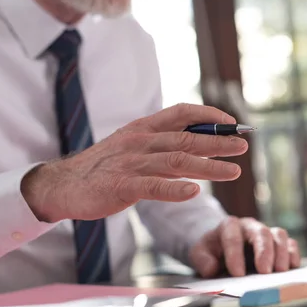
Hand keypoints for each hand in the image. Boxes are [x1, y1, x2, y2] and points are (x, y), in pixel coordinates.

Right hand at [22, 104, 248, 221]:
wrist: (63, 184)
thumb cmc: (103, 166)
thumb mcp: (132, 146)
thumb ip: (161, 143)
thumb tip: (198, 143)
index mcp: (143, 128)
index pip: (182, 113)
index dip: (209, 116)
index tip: (232, 123)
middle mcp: (140, 141)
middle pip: (186, 138)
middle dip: (218, 141)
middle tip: (243, 146)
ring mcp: (130, 163)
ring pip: (176, 161)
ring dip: (208, 166)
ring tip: (233, 171)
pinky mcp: (120, 186)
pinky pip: (152, 187)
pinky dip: (174, 190)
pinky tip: (194, 193)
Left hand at [189, 217, 301, 277]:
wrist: (221, 248)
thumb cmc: (212, 251)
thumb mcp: (199, 254)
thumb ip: (202, 260)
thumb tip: (212, 268)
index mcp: (229, 226)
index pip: (233, 237)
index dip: (235, 255)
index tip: (237, 273)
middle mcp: (250, 227)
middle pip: (261, 233)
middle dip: (264, 252)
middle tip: (265, 272)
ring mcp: (266, 233)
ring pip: (279, 236)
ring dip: (282, 253)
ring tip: (281, 272)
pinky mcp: (278, 243)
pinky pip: (290, 244)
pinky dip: (293, 254)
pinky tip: (292, 268)